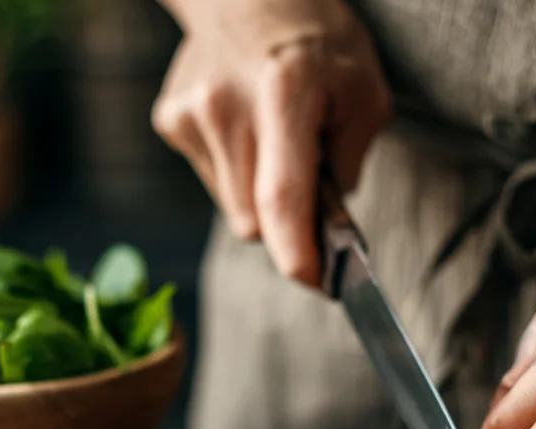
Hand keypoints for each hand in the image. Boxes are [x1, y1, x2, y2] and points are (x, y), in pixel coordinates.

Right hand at [152, 0, 390, 285]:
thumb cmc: (317, 40)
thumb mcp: (363, 94)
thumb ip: (349, 165)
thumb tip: (327, 227)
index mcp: (285, 95)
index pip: (281, 198)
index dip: (296, 253)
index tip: (314, 281)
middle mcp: (228, 107)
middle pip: (255, 220)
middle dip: (284, 221)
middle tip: (305, 181)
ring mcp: (192, 115)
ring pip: (232, 208)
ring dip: (257, 196)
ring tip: (272, 141)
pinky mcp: (171, 121)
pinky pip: (212, 181)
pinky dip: (234, 172)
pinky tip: (244, 128)